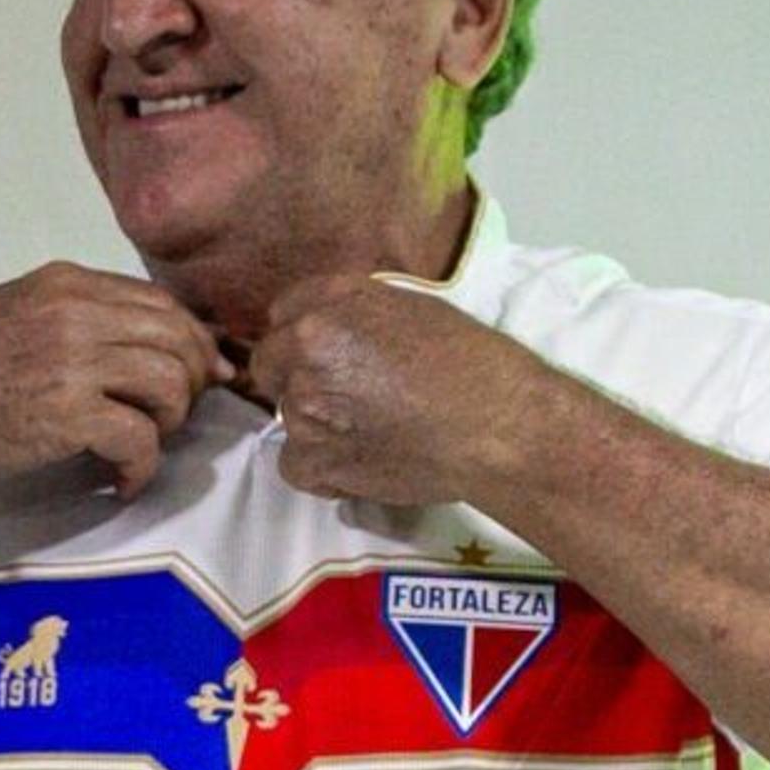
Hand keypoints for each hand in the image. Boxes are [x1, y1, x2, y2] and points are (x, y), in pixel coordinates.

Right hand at [0, 263, 233, 510]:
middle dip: (193, 382)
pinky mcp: (67, 413)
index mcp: (69, 284)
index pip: (162, 304)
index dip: (195, 342)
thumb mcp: (21, 315)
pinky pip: (140, 438)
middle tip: (174, 417)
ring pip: (171, 383)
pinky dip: (141, 468)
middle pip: (179, 339)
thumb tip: (148, 346)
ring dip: (171, 422)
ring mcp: (73, 360)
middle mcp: (77, 311)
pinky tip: (120, 481)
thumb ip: (81, 321)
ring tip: (143, 444)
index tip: (204, 374)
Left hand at [249, 271, 560, 506]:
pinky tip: (359, 462)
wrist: (497, 427)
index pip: (285, 312)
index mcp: (332, 301)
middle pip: (271, 363)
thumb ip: (359, 312)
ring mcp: (304, 406)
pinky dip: (321, 468)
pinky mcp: (314, 459)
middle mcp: (307, 346)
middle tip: (346, 395)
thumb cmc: (473, 362)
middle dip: (297, 377)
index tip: (328, 354)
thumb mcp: (413, 308)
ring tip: (369, 432)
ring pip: (286, 416)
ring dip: (316, 424)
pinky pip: (294, 465)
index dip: (306, 335)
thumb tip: (337, 327)